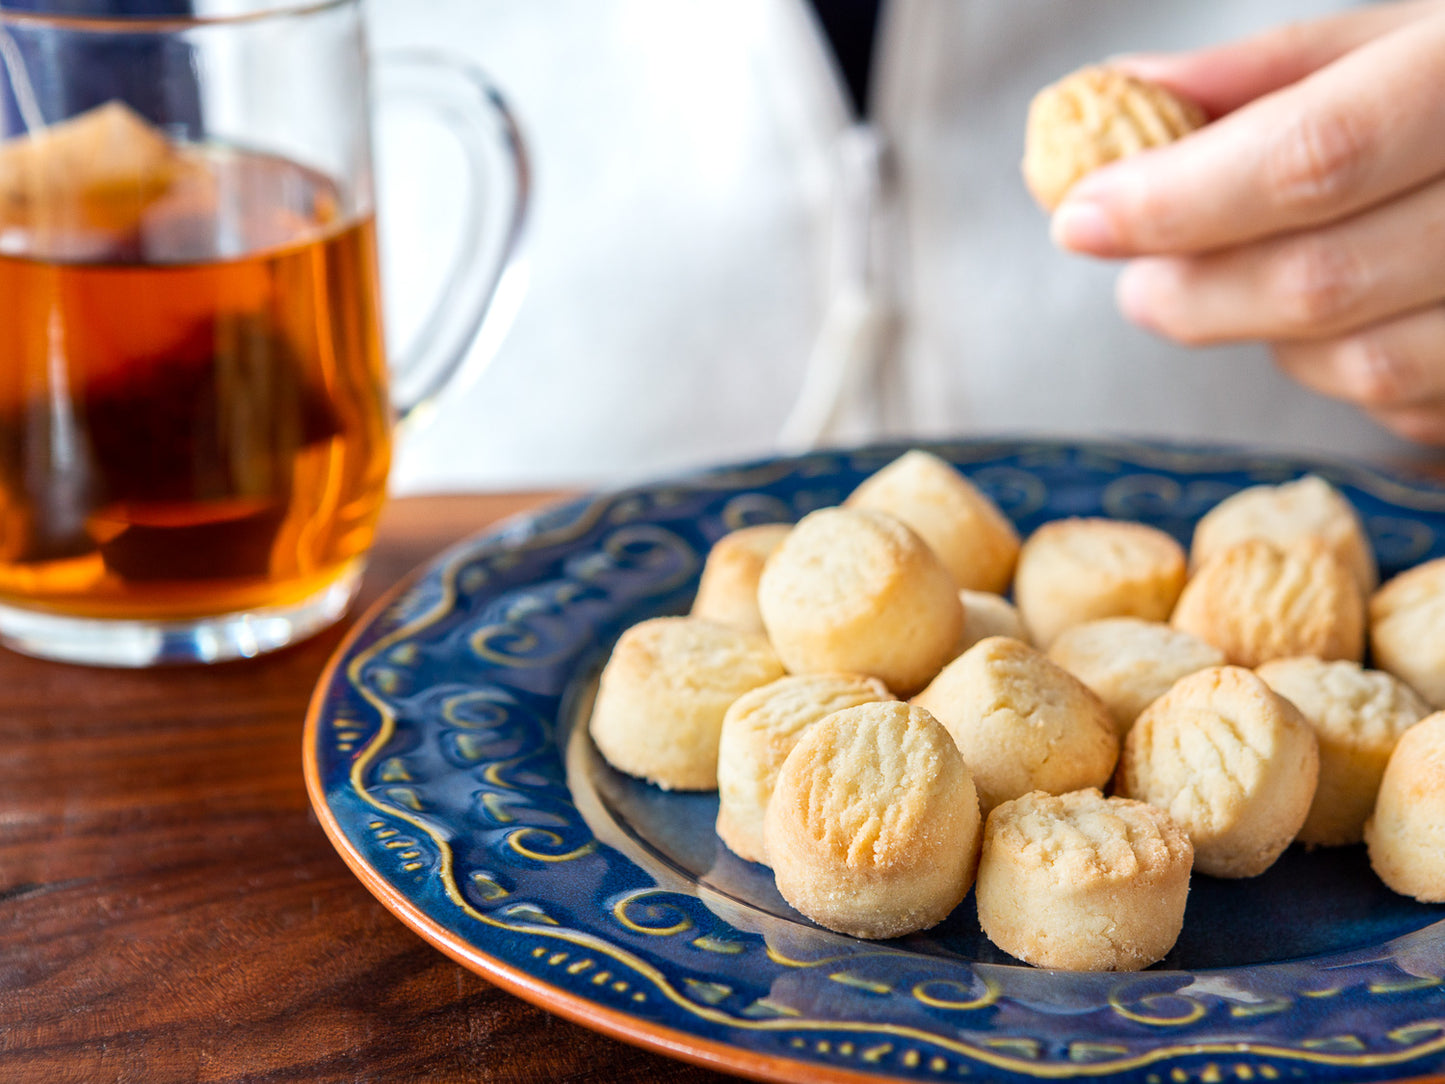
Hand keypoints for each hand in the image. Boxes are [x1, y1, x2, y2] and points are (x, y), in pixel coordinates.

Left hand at [1051, 0, 1444, 443]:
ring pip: (1369, 364)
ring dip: (1275, 337)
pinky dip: (1355, 373)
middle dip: (1197, 290)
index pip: (1312, 157)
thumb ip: (1275, 72)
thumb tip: (1123, 99)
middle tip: (1135, 280)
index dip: (1178, 200)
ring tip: (1254, 282)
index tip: (1079, 216)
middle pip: (1326, 282)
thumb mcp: (1420, 23)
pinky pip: (1421, 406)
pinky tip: (1358, 314)